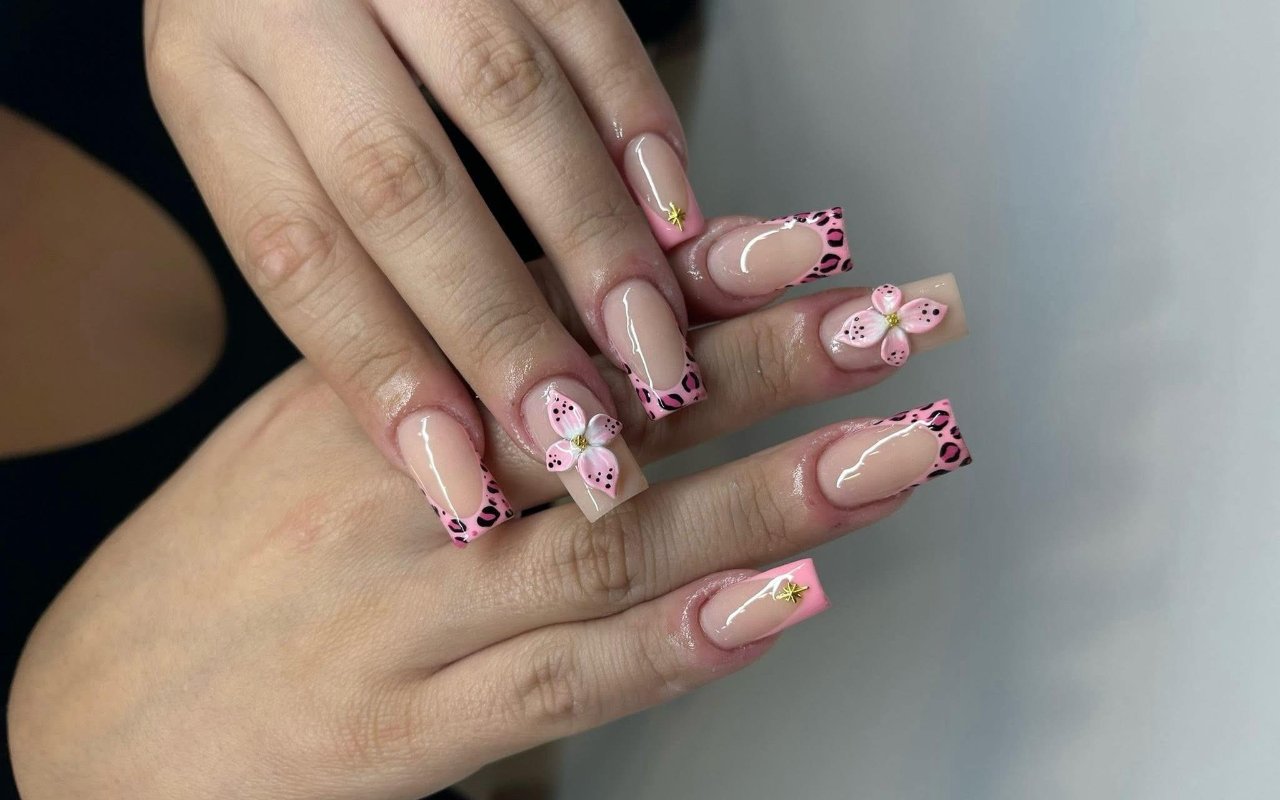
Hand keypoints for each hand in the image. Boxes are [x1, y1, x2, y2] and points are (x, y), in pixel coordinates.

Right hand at [8, 281, 971, 798]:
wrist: (93, 727)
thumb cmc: (227, 571)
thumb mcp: (318, 441)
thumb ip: (454, 387)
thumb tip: (596, 331)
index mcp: (382, 394)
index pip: (559, 313)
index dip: (697, 276)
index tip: (811, 242)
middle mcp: (407, 487)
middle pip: (613, 411)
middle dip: (776, 359)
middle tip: (904, 318)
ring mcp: (410, 614)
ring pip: (617, 543)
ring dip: (769, 493)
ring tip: (896, 450)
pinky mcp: (405, 732)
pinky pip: (566, 680)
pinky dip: (682, 641)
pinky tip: (782, 604)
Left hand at [145, 0, 714, 524]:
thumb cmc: (285, 30)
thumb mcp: (256, 127)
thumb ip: (337, 246)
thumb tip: (449, 419)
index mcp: (209, 79)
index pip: (297, 252)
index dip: (385, 377)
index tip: (460, 481)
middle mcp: (290, 6)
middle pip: (400, 188)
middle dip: (501, 329)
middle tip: (579, 436)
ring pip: (505, 103)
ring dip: (593, 241)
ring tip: (651, 351)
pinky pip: (585, 22)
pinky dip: (640, 128)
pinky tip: (678, 218)